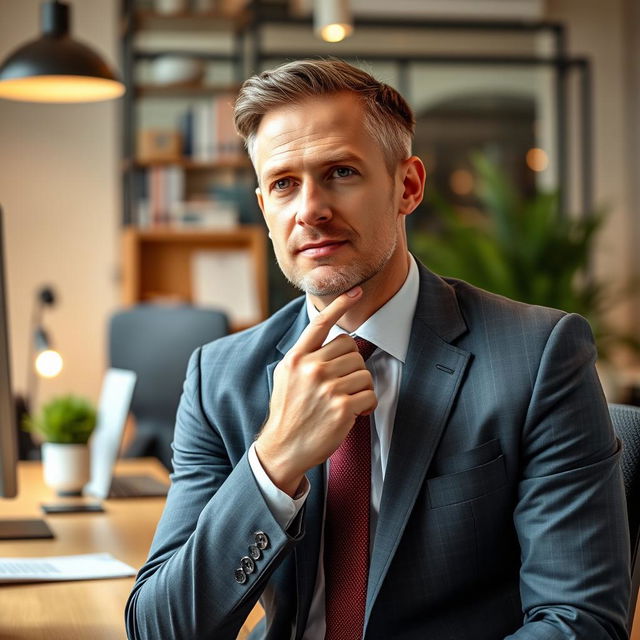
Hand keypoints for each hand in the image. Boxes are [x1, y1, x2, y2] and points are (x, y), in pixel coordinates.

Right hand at [255, 287, 377, 495]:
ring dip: (360, 388)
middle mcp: (311, 368)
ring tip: (345, 401)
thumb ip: (304, 357)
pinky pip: (370, 395)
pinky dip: (367, 406)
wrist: (282, 449)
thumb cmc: (288, 413)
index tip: (356, 291)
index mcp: (296, 358)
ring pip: (364, 371)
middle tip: (342, 385)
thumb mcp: (285, 377)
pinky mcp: (342, 407)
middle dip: (352, 366)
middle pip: (352, 348)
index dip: (340, 305)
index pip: (320, 324)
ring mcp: (327, 387)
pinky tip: (352, 414)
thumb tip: (329, 339)